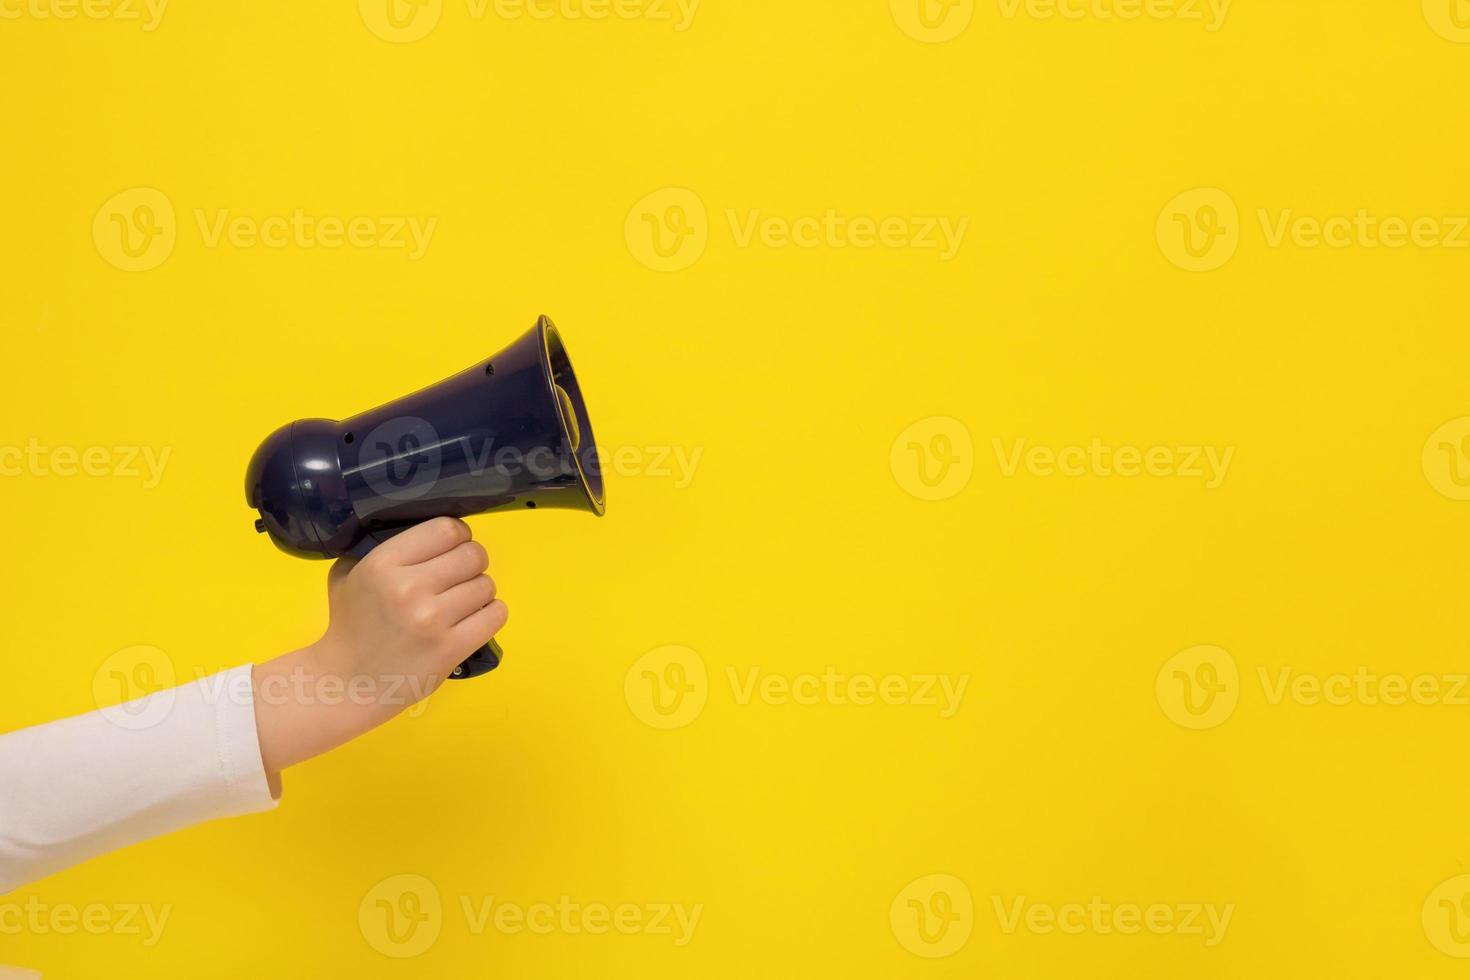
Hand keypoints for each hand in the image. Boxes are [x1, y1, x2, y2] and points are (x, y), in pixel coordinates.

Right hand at [251, 517, 507, 784]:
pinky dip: (489, 614)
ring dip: (479, 591)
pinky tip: (473, 619)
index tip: (451, 548)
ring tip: (461, 602)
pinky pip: (496, 614)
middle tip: (458, 577)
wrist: (347, 683)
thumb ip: (383, 547)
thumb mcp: (349, 573)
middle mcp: (410, 587)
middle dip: (471, 563)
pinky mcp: (451, 648)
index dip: (457, 536)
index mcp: (383, 563)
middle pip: (474, 554)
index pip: (447, 529)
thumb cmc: (349, 625)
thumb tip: (426, 530)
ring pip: (487, 585)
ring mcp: (433, 619)